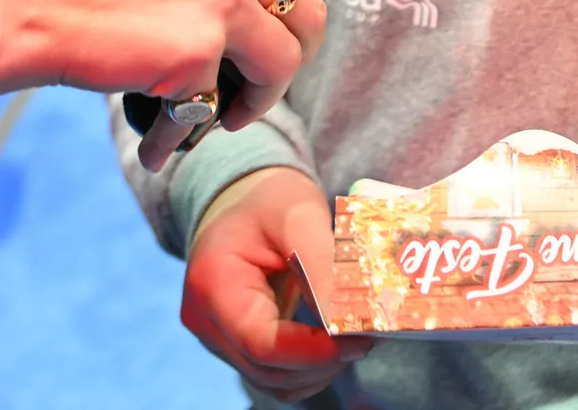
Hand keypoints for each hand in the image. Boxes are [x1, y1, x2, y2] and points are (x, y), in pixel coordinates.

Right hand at [0, 0, 415, 125]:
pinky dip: (190, 126)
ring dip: (254, 100)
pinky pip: (218, 103)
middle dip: (293, 59)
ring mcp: (220, 0)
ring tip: (211, 112)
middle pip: (310, 15)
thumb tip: (238, 6)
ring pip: (280, 64)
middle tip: (254, 87)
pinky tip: (159, 124)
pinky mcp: (197, 50)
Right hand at [186, 167, 370, 400]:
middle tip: (370, 332)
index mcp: (214, 284)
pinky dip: (308, 367)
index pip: (262, 342)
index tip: (359, 336)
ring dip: (319, 368)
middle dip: (324, 359)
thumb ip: (322, 266)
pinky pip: (273, 374)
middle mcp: (207, 321)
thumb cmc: (269, 199)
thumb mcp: (299, 216)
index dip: (314, 349)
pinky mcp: (236, 343)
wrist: (243, 196)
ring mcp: (217, 337)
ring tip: (356, 334)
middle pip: (268, 368)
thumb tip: (350, 318)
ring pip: (273, 380)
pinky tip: (335, 341)